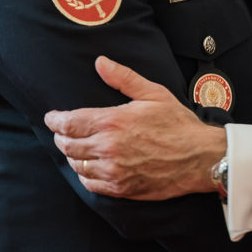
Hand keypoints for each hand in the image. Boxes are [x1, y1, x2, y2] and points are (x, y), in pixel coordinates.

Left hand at [44, 56, 225, 199]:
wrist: (200, 157)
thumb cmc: (178, 123)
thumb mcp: (153, 93)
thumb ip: (123, 78)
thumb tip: (100, 63)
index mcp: (113, 122)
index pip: (69, 122)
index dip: (55, 120)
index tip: (51, 117)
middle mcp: (108, 148)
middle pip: (68, 145)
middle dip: (61, 137)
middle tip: (62, 132)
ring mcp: (113, 171)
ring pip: (77, 165)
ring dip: (72, 155)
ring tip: (75, 148)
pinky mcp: (121, 188)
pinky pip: (90, 184)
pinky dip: (84, 174)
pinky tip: (89, 167)